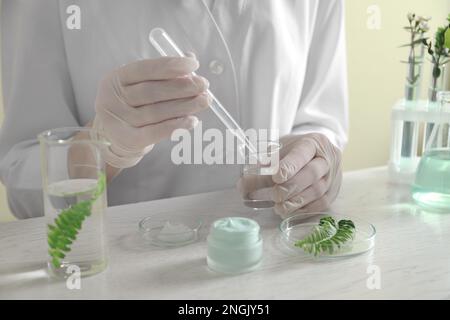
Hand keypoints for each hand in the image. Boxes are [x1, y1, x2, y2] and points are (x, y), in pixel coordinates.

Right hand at [92, 54, 209, 168]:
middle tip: (203, 85)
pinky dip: (175, 127)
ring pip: (156, 112)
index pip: (144, 69)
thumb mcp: (142, 84)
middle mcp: (114, 98)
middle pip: (151, 91)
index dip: (170, 66)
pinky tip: (192, 121)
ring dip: (184, 106)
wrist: (117, 136)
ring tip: (204, 101)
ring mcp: (120, 121)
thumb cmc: (135, 105)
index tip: (193, 64)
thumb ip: (164, 73)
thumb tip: (190, 59)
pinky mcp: (129, 140)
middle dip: (181, 87)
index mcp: (117, 78)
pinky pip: (154, 133)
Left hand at [238, 133, 342, 218]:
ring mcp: (333, 176)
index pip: (302, 154)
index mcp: (313, 142)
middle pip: (312, 174)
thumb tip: (245, 182)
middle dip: (291, 187)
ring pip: (317, 191)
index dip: (289, 166)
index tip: (276, 177)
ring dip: (295, 202)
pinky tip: (289, 211)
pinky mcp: (333, 192)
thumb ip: (265, 163)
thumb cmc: (294, 151)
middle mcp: (327, 158)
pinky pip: (321, 204)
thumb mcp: (280, 149)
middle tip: (275, 195)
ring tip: (278, 207)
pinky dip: (303, 209)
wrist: (315, 154)